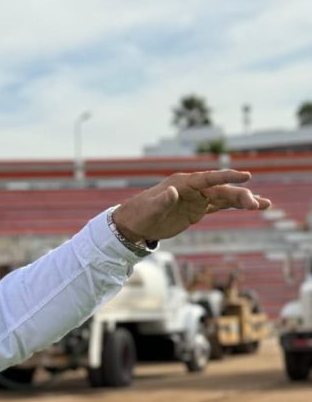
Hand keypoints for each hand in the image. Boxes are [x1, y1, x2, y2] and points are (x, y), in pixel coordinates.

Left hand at [111, 170, 271, 242]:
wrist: (135, 225)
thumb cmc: (140, 214)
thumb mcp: (150, 209)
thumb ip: (162, 201)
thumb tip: (172, 191)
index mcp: (183, 183)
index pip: (209, 178)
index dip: (227, 177)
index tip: (247, 176)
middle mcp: (193, 188)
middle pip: (221, 189)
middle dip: (240, 195)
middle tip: (256, 204)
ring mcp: (197, 199)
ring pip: (226, 197)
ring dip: (244, 200)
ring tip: (266, 205)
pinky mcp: (198, 210)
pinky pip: (221, 206)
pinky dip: (237, 207)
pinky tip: (254, 207)